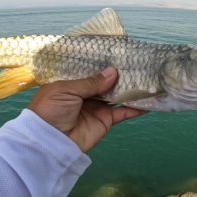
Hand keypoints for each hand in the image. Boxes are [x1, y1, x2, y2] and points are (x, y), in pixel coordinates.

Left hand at [28, 67, 145, 151]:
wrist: (49, 142)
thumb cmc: (50, 110)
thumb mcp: (66, 90)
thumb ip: (91, 82)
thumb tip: (113, 72)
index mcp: (72, 83)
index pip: (90, 71)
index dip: (103, 64)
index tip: (118, 54)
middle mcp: (86, 94)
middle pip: (106, 82)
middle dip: (119, 75)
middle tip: (137, 64)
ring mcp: (97, 107)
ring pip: (117, 96)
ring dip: (130, 90)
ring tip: (146, 79)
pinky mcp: (105, 121)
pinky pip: (123, 113)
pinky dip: (135, 108)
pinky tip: (147, 102)